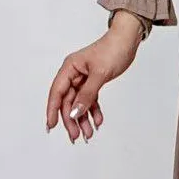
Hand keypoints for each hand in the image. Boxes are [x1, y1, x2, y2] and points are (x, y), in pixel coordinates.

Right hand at [45, 13, 144, 142]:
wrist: (127, 41)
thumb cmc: (112, 50)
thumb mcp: (100, 74)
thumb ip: (87, 94)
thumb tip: (74, 112)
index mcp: (69, 68)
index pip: (57, 92)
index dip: (52, 110)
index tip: (51, 126)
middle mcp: (74, 74)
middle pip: (68, 101)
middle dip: (71, 120)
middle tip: (76, 137)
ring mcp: (83, 79)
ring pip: (79, 103)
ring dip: (83, 119)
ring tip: (88, 134)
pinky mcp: (94, 82)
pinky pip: (90, 100)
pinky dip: (94, 111)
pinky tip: (98, 122)